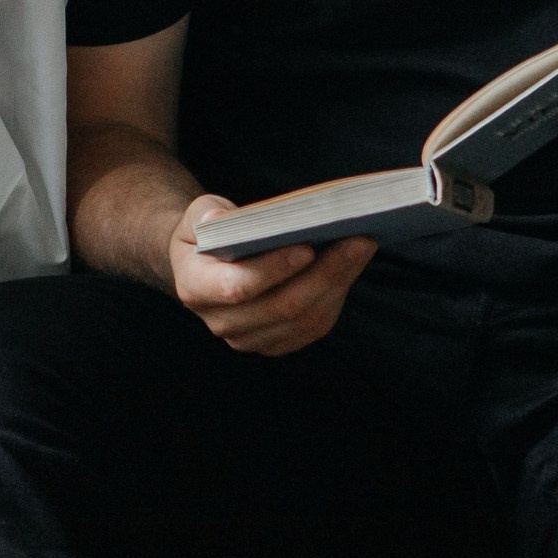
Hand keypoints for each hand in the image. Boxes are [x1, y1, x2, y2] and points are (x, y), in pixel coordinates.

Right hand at [166, 196, 375, 356]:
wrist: (205, 266)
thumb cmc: (207, 234)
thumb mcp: (198, 215)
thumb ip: (206, 215)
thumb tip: (221, 221)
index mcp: (195, 288)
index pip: (237, 288)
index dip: (273, 270)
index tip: (306, 246)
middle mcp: (221, 322)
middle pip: (282, 307)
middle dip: (324, 273)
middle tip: (357, 240)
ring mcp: (249, 339)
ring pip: (304, 320)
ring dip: (339, 283)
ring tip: (362, 247)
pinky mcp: (276, 342)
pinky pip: (314, 326)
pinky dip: (337, 295)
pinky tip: (353, 265)